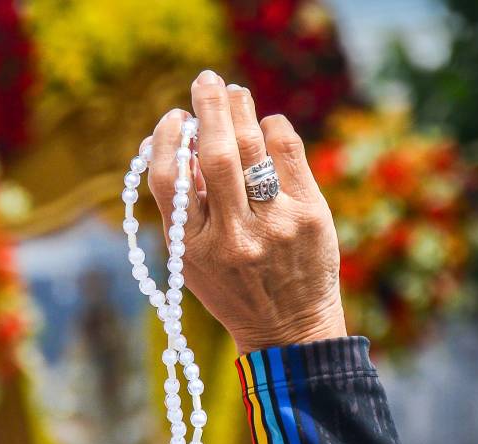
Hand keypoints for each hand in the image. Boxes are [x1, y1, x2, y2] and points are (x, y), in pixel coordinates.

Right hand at [144, 70, 345, 352]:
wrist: (289, 329)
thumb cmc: (233, 289)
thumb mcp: (192, 262)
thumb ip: (183, 209)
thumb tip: (179, 143)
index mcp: (193, 249)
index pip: (169, 178)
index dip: (166, 139)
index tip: (174, 119)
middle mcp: (233, 236)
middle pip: (215, 153)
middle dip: (208, 106)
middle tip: (205, 81)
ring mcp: (275, 224)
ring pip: (253, 146)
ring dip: (240, 108)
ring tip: (233, 92)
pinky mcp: (310, 214)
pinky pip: (289, 151)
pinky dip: (273, 129)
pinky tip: (266, 128)